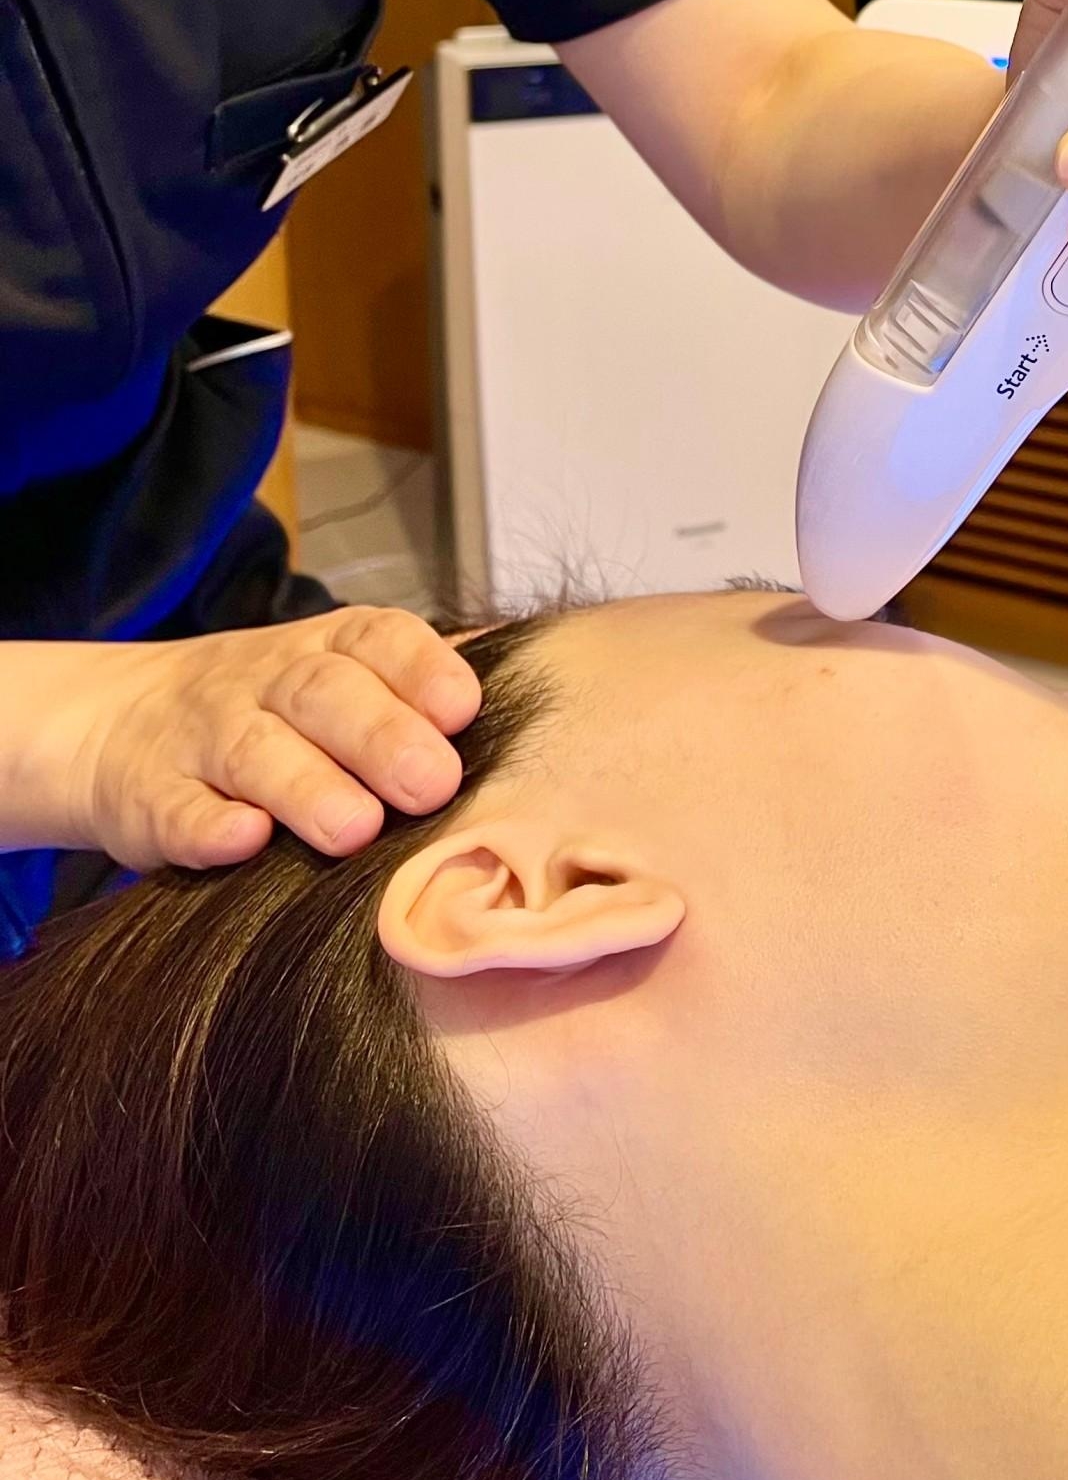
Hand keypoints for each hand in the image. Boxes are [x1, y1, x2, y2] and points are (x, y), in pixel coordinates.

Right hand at [57, 609, 478, 869]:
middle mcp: (265, 681)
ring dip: (308, 788)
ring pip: (254, 750)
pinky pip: (178, 808)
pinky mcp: (151, 798)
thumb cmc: (273, 711)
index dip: (421, 670)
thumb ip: (425, 683)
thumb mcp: (342, 676)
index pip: (377, 639)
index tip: (462, 710)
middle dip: (382, 736)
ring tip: (356, 829)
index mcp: (326, 648)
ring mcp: (204, 736)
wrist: (118, 723)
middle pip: (323, 694)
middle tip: (432, 784)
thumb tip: (537, 679)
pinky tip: (245, 840)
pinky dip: (210, 826)